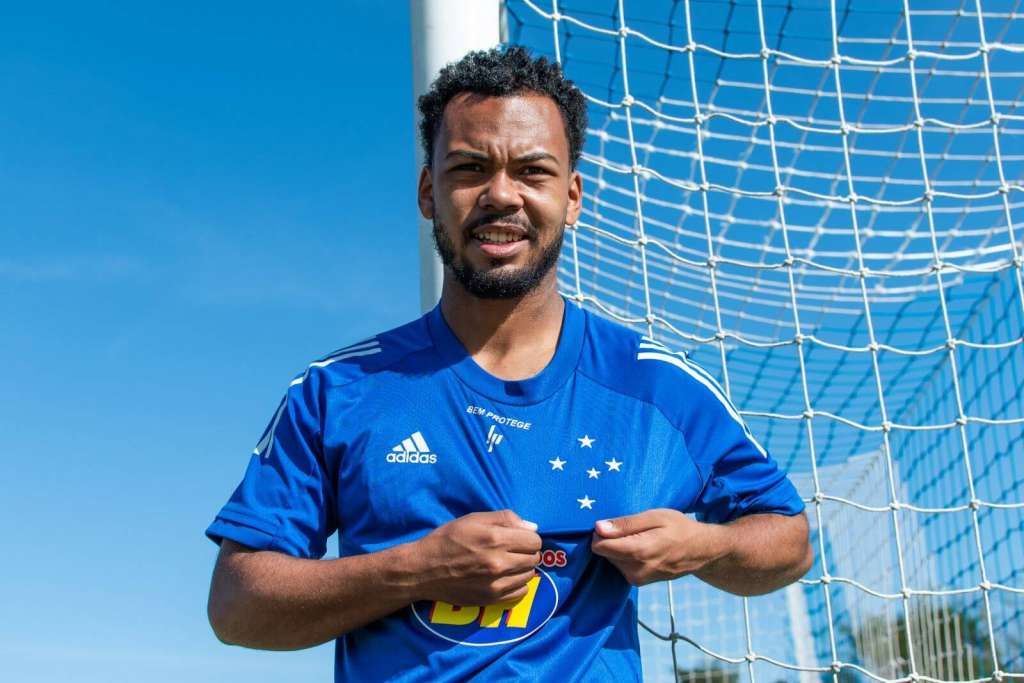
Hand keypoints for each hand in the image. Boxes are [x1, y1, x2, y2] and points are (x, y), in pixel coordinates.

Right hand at [412, 510, 541, 604]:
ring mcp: (496, 584)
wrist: (423, 570)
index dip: (528, 537)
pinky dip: (517, 584)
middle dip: (526, 551)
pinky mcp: (491, 599)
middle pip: (534, 558)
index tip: (518, 537)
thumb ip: (505, 519)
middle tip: (512, 550)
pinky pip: (520, 593)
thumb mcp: (474, 518)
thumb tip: (532, 527)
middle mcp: (499, 563)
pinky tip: (505, 578)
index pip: (534, 540)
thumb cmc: (448, 539)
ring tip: (507, 563)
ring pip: (529, 575)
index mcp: (496, 539)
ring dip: (522, 568)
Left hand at [590, 508, 729, 585]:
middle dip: (612, 540)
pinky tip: (643, 548)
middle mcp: (636, 570)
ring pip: (613, 560)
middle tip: (633, 529)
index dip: (602, 532)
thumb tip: (598, 528)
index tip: (613, 524)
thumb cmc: (679, 528)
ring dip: (620, 548)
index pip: (600, 547)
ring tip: (642, 538)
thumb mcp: (654, 517)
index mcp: (639, 552)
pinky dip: (627, 556)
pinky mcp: (640, 582)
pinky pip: (622, 566)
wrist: (702, 550)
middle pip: (605, 553)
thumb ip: (625, 524)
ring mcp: (639, 579)